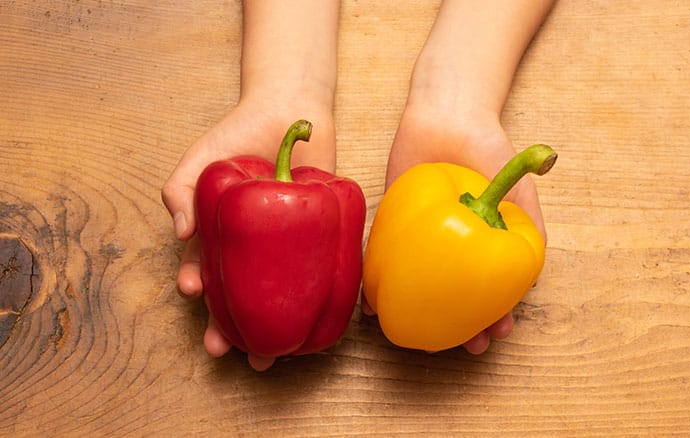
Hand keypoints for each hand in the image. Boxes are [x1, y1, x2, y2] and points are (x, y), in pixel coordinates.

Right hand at [161, 99, 334, 368]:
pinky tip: (316, 326)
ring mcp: (289, 245)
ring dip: (273, 329)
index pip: (208, 271)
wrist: (290, 108)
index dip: (201, 289)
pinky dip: (319, 301)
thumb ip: (181, 190)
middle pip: (243, 296)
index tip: (195, 297)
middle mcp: (255, 247)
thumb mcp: (200, 158)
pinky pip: (320, 272)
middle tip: (232, 351)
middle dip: (234, 328)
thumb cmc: (238, 133)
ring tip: (272, 357)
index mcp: (223, 235)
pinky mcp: (321, 237)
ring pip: (280, 296)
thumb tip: (180, 234)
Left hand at [367, 102, 545, 354]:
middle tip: (459, 346)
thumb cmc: (489, 150)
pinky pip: (383, 257)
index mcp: (483, 242)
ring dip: (415, 313)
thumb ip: (527, 224)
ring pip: (416, 285)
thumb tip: (534, 270)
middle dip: (456, 325)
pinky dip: (378, 281)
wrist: (447, 114)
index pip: (491, 289)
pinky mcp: (392, 222)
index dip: (495, 316)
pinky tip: (374, 305)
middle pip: (452, 295)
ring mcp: (420, 238)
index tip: (494, 335)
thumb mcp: (516, 189)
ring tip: (413, 336)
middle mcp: (451, 246)